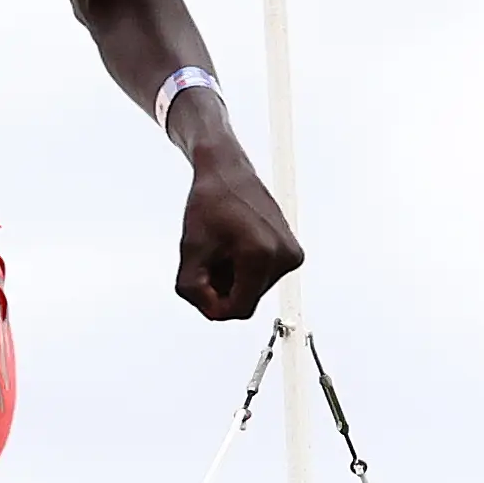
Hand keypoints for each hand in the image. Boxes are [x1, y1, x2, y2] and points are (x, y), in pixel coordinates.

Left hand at [174, 137, 303, 320]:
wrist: (227, 171)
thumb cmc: (209, 202)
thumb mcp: (191, 248)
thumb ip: (193, 289)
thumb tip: (211, 311)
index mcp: (261, 255)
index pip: (240, 308)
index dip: (214, 305)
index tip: (200, 286)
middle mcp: (284, 256)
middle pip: (248, 300)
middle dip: (223, 287)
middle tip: (208, 258)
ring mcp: (292, 254)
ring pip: (255, 290)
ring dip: (233, 278)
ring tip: (222, 248)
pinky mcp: (293, 252)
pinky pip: (264, 277)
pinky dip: (245, 269)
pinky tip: (234, 245)